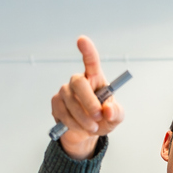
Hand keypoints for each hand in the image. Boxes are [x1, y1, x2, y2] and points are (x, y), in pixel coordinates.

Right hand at [51, 35, 124, 159]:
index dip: (86, 50)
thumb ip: (116, 113)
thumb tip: (108, 110)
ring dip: (83, 118)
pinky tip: (80, 126)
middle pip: (78, 82)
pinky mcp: (56, 103)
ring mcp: (65, 91)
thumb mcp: (115, 118)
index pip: (90, 61)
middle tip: (98, 116)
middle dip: (89, 101)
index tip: (82, 40)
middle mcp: (79, 81)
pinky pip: (63, 113)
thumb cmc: (103, 119)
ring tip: (93, 127)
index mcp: (95, 78)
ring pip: (71, 102)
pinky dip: (74, 124)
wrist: (86, 132)